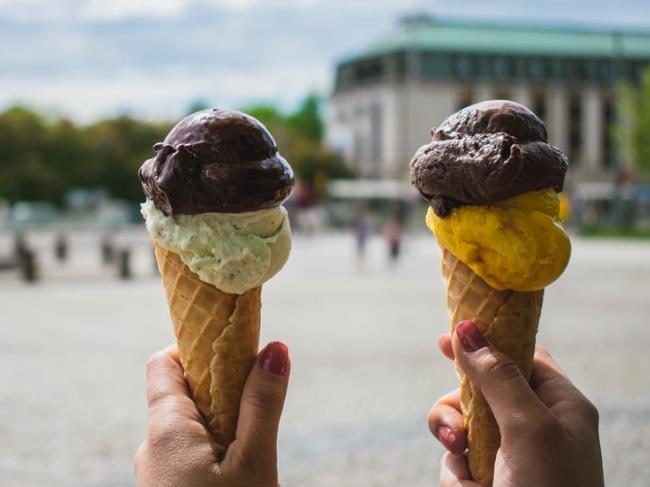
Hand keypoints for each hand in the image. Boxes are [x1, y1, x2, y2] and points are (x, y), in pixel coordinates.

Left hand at [135, 342, 290, 486]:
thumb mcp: (253, 462)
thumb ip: (262, 405)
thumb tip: (276, 349)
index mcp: (166, 429)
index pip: (165, 361)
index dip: (199, 346)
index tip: (235, 349)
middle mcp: (152, 445)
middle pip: (184, 392)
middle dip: (224, 387)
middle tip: (258, 398)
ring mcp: (158, 470)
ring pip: (191, 424)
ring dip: (224, 419)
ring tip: (255, 439)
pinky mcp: (168, 486)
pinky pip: (189, 451)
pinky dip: (216, 445)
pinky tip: (240, 464)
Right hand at [428, 321, 603, 486]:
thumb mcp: (529, 426)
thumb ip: (497, 376)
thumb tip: (467, 328)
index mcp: (560, 405)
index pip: (522, 355)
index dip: (487, 342)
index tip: (449, 335)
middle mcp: (534, 426)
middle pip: (480, 389)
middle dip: (461, 405)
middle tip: (459, 423)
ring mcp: (508, 454)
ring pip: (460, 423)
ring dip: (454, 439)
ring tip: (467, 462)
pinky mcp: (487, 478)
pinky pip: (455, 458)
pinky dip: (457, 472)